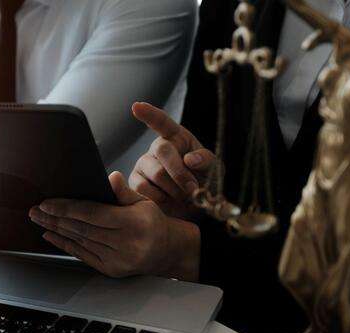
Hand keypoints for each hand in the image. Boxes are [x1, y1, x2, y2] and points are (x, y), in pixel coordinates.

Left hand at [29, 172, 199, 280]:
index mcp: (134, 223)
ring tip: (39, 220)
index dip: (67, 209)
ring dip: (56, 230)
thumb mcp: (143, 202)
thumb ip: (124, 191)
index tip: (47, 204)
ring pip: (80, 242)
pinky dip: (65, 245)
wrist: (166, 251)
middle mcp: (126, 244)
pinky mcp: (111, 270)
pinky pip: (83, 255)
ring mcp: (117, 260)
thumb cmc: (153, 222)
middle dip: (55, 219)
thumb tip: (110, 177)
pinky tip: (51, 236)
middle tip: (35, 211)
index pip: (93, 214)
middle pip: (82, 229)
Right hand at [129, 102, 215, 218]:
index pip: (161, 122)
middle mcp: (157, 148)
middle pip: (163, 151)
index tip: (137, 107)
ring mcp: (144, 164)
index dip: (149, 114)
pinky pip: (144, 188)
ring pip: (156, 173)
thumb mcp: (214, 169)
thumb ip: (206, 161)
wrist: (193, 208)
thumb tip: (190, 159)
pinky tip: (167, 200)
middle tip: (192, 188)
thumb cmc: (203, 183)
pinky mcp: (135, 182)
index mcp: (176, 137)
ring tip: (182, 196)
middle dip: (180, 172)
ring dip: (174, 189)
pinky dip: (161, 198)